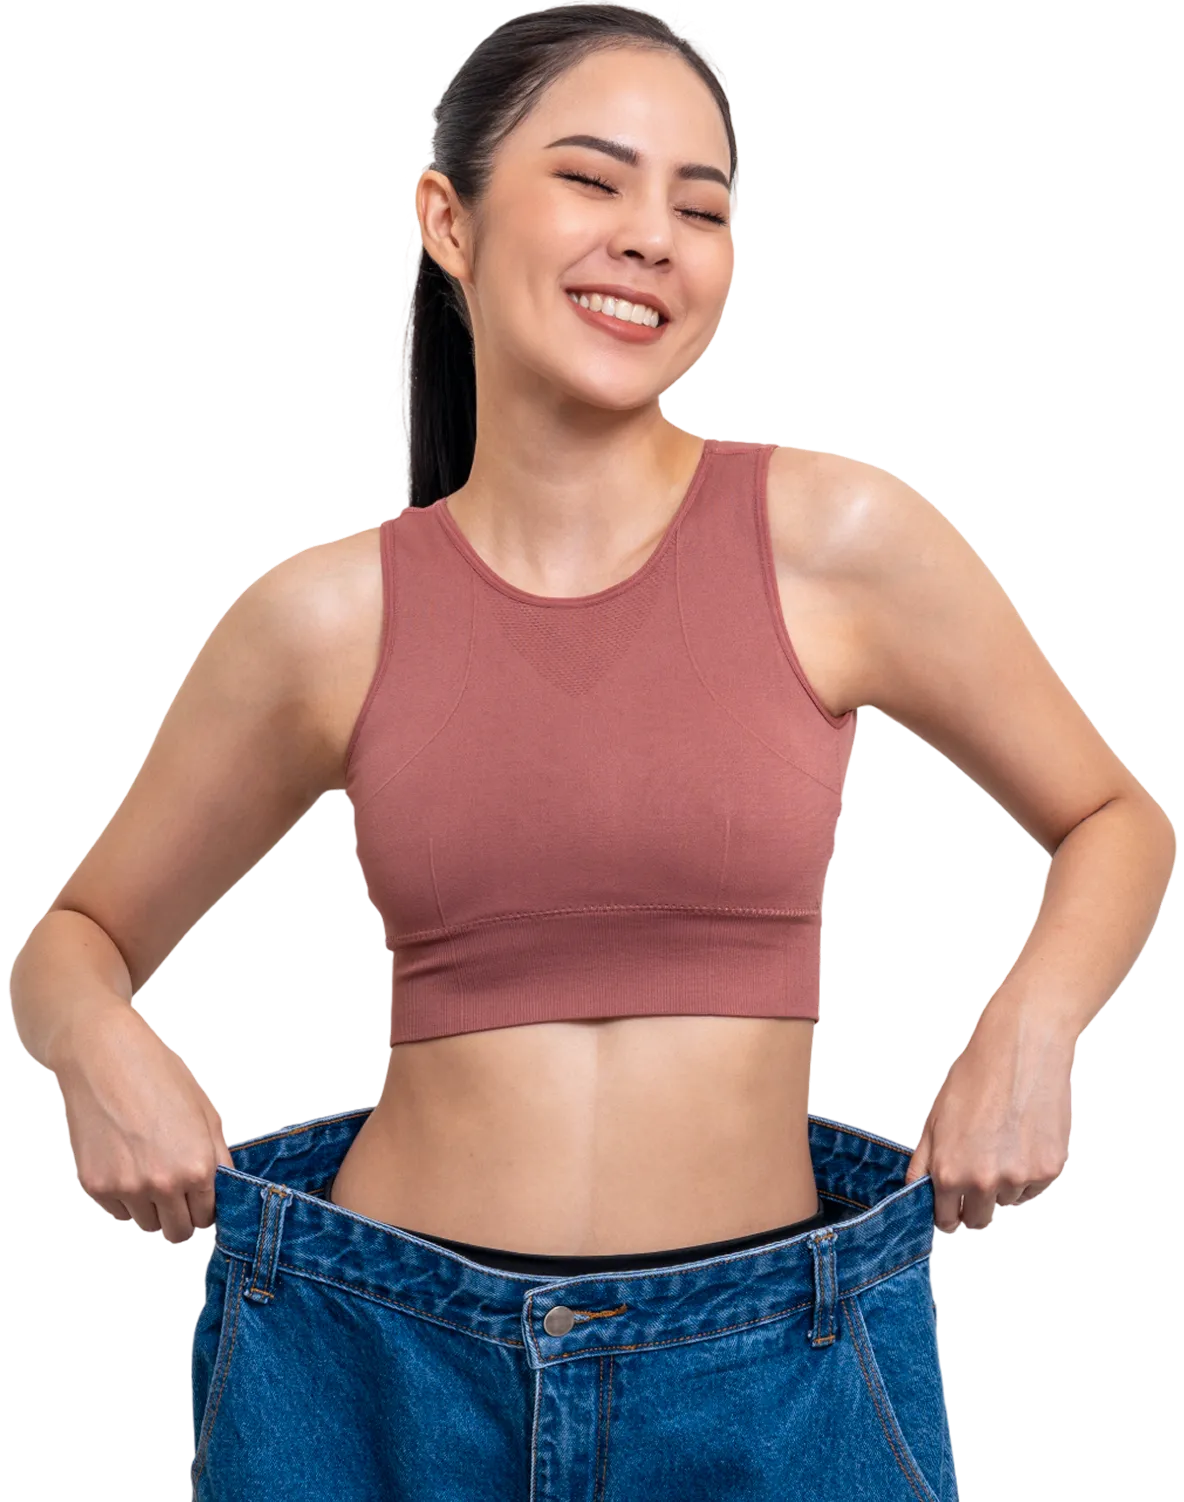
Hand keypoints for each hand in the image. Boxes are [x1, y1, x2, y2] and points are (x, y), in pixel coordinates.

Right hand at [55, 1002, 234, 1245]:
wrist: (104, 1059)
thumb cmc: (159, 1077)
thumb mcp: (205, 1112)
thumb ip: (217, 1157)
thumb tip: (222, 1187)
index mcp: (197, 1168)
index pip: (208, 1217)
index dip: (207, 1208)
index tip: (201, 1199)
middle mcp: (163, 1185)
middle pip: (178, 1232)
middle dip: (182, 1217)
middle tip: (178, 1194)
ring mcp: (127, 1189)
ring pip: (146, 1224)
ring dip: (152, 1208)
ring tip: (149, 1169)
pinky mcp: (96, 1186)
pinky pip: (118, 1211)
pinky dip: (125, 1198)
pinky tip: (126, 1164)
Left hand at [903, 998, 1074, 1231]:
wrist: (1021, 1051)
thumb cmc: (975, 1079)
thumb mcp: (935, 1120)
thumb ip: (923, 1163)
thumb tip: (916, 1192)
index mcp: (949, 1172)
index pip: (947, 1219)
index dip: (947, 1213)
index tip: (951, 1208)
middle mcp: (984, 1182)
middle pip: (979, 1220)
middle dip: (975, 1205)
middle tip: (979, 1173)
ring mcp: (1019, 1178)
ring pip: (1007, 1200)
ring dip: (1004, 1183)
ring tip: (1002, 1141)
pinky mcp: (1048, 1170)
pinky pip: (1034, 1188)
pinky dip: (1029, 1173)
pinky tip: (1022, 1140)